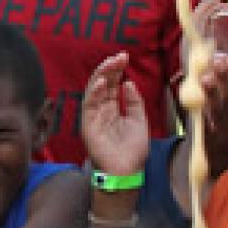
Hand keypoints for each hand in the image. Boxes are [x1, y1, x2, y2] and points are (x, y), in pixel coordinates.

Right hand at [81, 53, 147, 176]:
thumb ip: (133, 102)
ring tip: (111, 63)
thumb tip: (128, 82)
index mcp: (113, 108)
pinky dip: (93, 93)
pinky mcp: (88, 125)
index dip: (117, 70)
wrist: (127, 171)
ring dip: (101, 75)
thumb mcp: (139, 121)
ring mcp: (93, 117)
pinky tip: (101, 83)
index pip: (112, 84)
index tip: (125, 57)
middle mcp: (101, 110)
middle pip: (102, 83)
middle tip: (120, 56)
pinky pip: (88, 106)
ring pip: (93, 90)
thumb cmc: (132, 150)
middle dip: (110, 68)